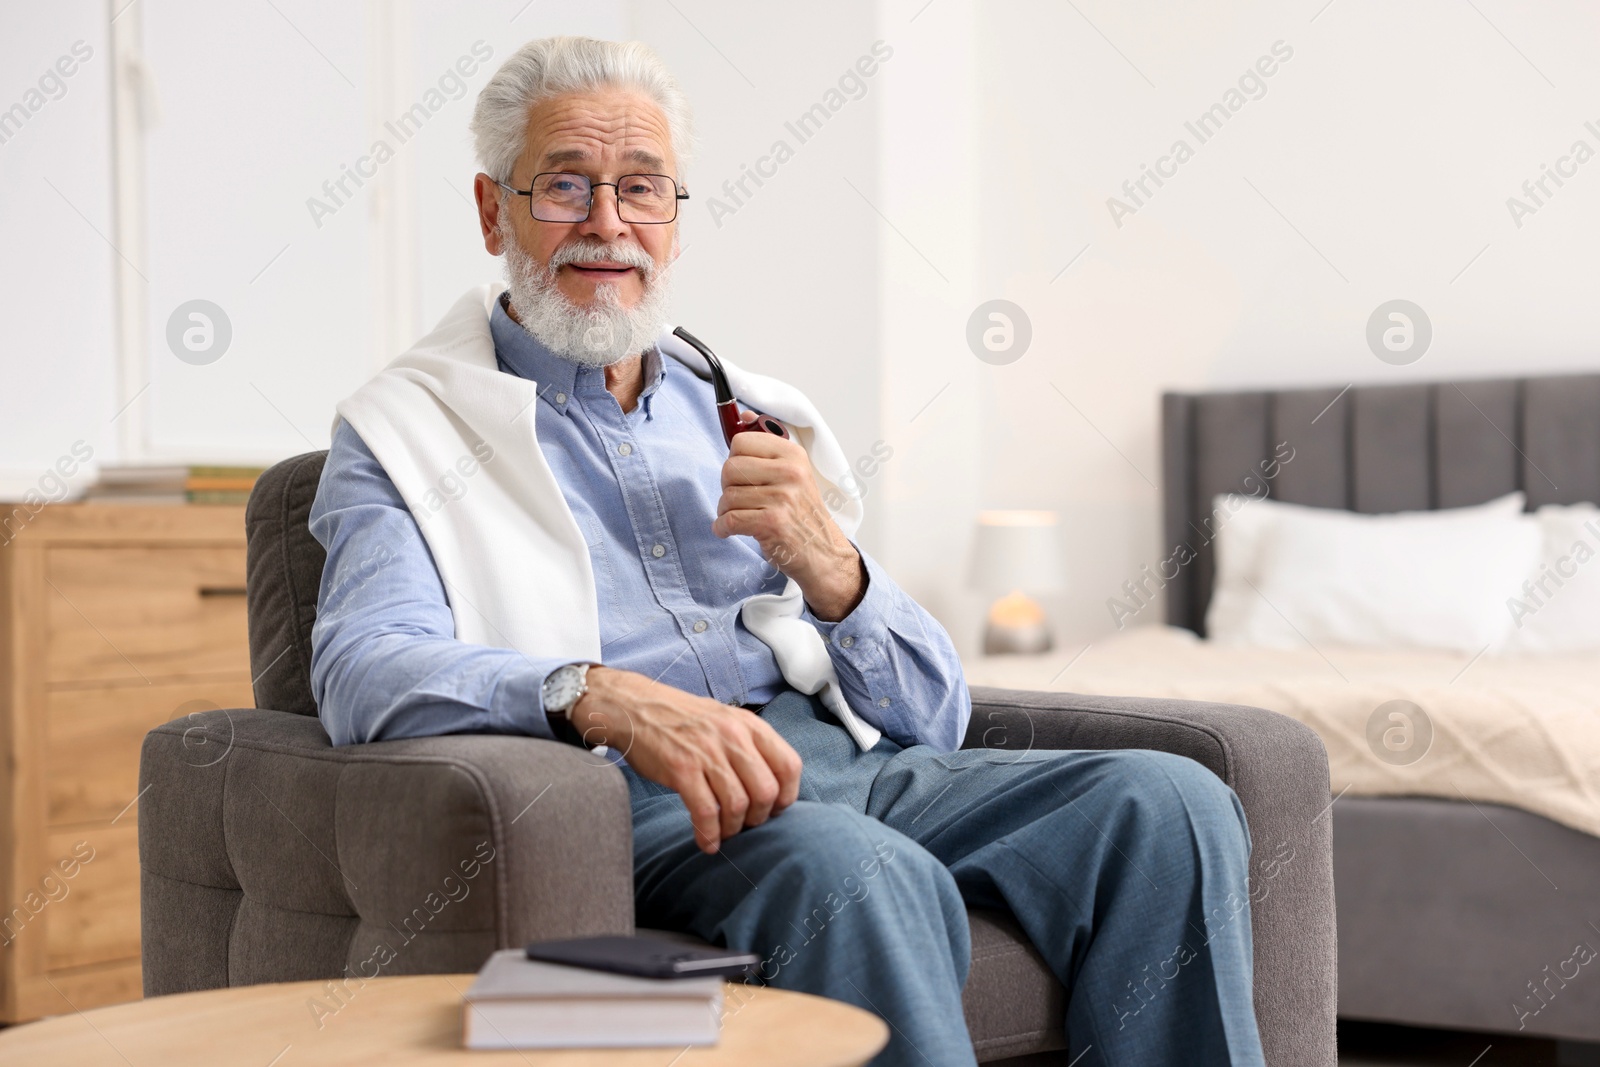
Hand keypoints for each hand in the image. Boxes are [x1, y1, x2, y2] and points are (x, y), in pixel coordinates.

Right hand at [568, 666, 802, 853]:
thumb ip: (750, 747)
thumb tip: (771, 788)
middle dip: (759, 818)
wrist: (636, 708)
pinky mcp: (681, 769)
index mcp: (749, 725)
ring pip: (737, 805)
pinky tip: (707, 841)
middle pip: (766, 791)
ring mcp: (707, 752)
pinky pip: (706, 812)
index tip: (773, 810)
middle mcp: (733, 736)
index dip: (787, 796)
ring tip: (724, 834)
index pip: (789, 766)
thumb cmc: (683, 720)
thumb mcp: (726, 720)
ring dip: (733, 829)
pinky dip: (709, 834)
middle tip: (746, 824)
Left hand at [713, 410, 865, 621]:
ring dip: (725, 510)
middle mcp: (790, 473)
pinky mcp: (772, 523)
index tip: (743, 474)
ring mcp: (782, 498)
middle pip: (730, 468)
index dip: (735, 459)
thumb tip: (744, 417)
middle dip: (727, 486)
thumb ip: (768, 445)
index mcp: (793, 455)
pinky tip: (729, 529)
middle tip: (741, 498)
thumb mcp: (793, 472)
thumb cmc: (802, 513)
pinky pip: (730, 519)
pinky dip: (723, 527)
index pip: (741, 441)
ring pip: (727, 496)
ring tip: (740, 516)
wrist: (822, 552)